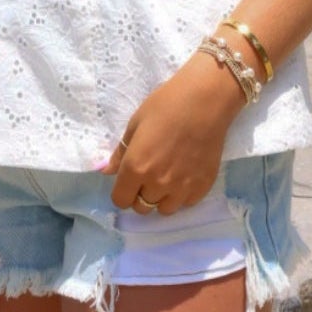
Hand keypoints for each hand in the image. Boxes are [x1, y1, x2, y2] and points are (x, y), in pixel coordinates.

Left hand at [99, 55, 243, 215]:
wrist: (205, 102)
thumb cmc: (165, 106)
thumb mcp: (135, 124)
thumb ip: (121, 153)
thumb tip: (106, 171)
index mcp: (136, 168)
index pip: (121, 200)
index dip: (122, 191)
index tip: (127, 180)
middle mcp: (157, 184)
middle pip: (142, 207)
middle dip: (140, 194)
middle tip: (148, 175)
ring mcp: (182, 188)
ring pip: (164, 209)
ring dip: (161, 197)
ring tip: (167, 176)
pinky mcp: (202, 188)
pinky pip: (185, 203)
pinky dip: (181, 195)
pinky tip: (184, 174)